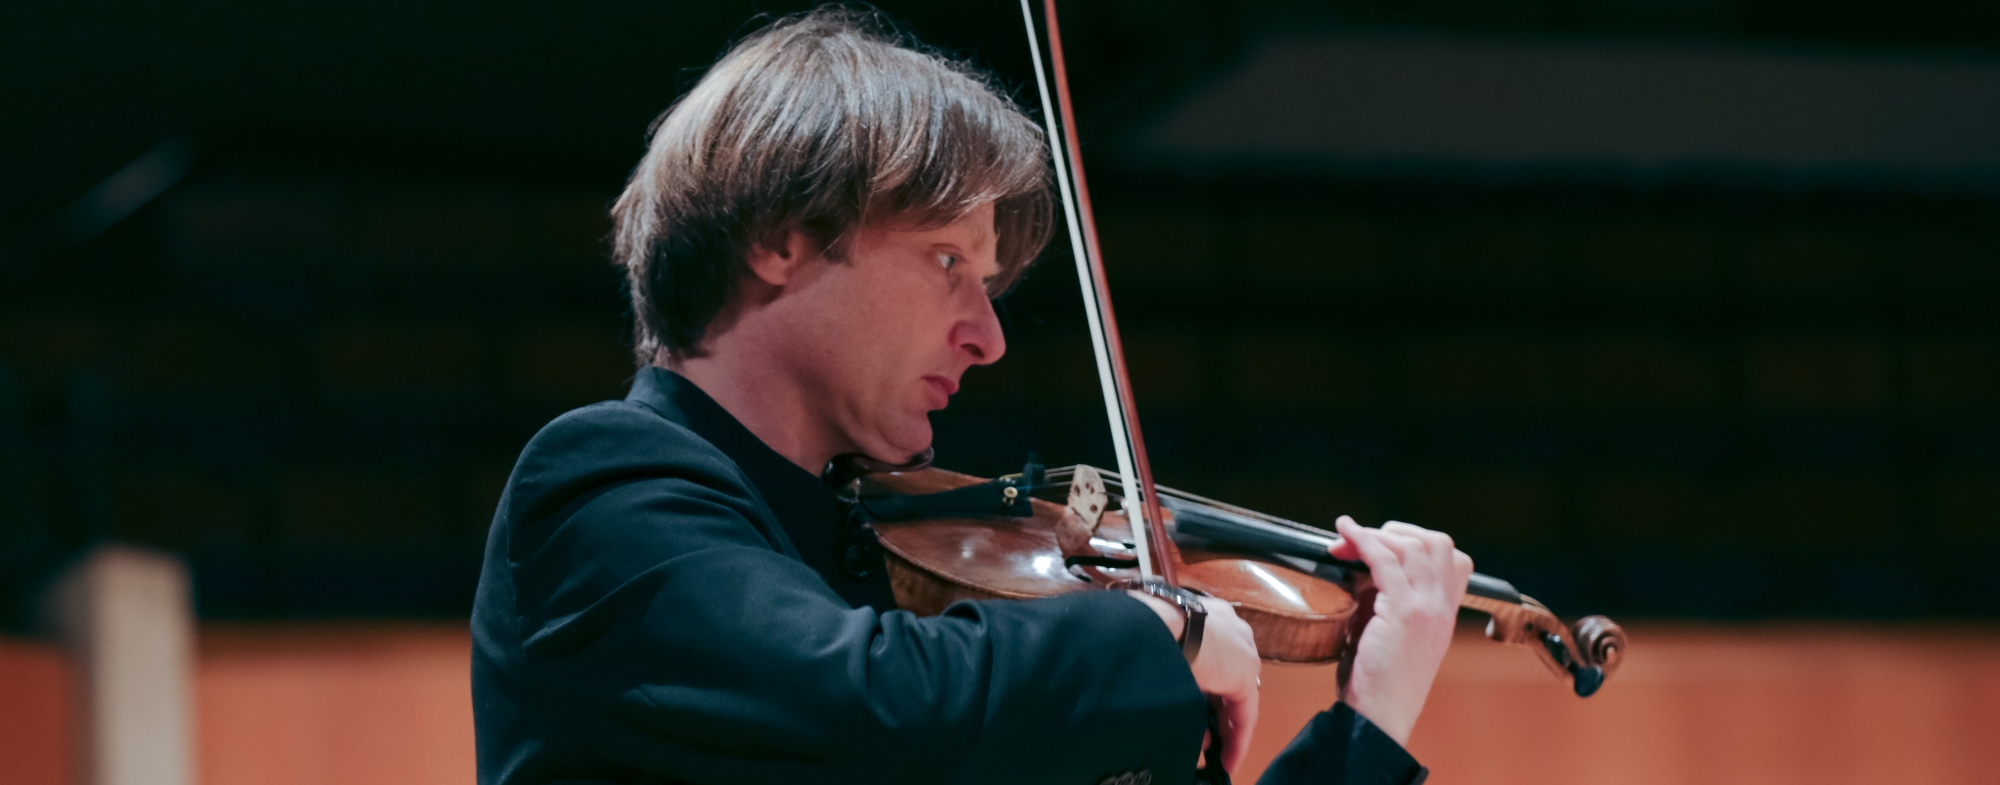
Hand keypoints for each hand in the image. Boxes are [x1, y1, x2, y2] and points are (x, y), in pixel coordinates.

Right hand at [1128, 589, 1259, 770]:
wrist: (1154, 622)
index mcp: (1203, 613)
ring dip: (1223, 725)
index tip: (1191, 703)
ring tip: (1213, 750)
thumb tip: (1155, 690)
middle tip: (1202, 735)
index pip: (1209, 653)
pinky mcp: (1245, 671)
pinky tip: (1227, 758)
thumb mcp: (1153, 643)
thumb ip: (1162, 663)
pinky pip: (1244, 712)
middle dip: (1213, 710)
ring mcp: (1240, 647)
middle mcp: (1227, 627)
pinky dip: (1236, 737)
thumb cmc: (1141, 624)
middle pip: (1226, 676)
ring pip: (1235, 695)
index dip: (1201, 684)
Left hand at [1329, 515, 1472, 745]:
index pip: (1455, 559)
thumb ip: (1387, 599)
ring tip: (1345, 537)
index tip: (1384, 546)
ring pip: (1411, 545)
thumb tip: (1361, 565)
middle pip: (1437, 542)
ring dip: (1375, 533)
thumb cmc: (1378, 682)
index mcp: (1445, 613)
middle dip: (1398, 531)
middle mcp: (1442, 607)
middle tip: (1363, 540)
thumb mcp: (1392, 633)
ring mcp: (1427, 608)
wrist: (1379, 718)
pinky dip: (1362, 539)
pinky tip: (1344, 533)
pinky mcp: (1403, 612)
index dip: (1419, 542)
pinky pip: (1385, 559)